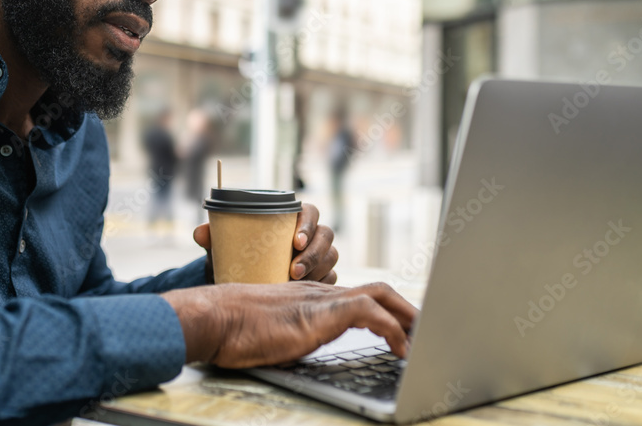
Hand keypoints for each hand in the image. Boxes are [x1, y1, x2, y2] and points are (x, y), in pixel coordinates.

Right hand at [161, 281, 418, 367]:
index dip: (387, 310)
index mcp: (309, 298)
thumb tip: (299, 352)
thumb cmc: (232, 330)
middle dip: (407, 310)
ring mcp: (320, 299)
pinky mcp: (320, 312)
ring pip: (379, 295)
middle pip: (377, 290)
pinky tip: (400, 349)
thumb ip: (293, 337)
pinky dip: (391, 328)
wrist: (213, 318)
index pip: (358, 295)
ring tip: (424, 340)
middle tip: (427, 332)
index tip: (405, 330)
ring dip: (408, 316)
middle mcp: (319, 293)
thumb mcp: (272, 335)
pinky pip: (369, 312)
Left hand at [193, 203, 337, 283]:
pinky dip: (322, 284)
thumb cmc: (236, 255)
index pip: (310, 211)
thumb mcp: (223, 246)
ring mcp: (318, 255)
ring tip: (296, 282)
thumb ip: (212, 237)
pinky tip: (307, 293)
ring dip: (318, 269)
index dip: (308, 223)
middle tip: (294, 270)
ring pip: (331, 256)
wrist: (239, 282)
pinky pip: (331, 277)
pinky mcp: (322, 275)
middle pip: (326, 235)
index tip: (295, 241)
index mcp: (291, 218)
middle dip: (314, 252)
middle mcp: (309, 234)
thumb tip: (199, 233)